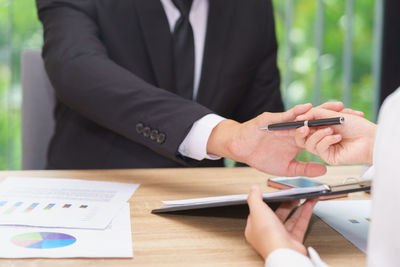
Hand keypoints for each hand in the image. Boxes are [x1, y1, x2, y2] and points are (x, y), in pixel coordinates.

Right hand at [207, 102, 347, 176]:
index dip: (335, 131)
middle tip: (352, 113)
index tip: (352, 130)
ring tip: (336, 107)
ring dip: (320, 111)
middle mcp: (293, 129)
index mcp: (298, 139)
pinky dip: (296, 112)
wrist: (241, 149)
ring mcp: (284, 123)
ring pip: (304, 116)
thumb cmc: (260, 156)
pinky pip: (286, 115)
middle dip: (334, 117)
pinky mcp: (272, 120)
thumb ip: (305, 167)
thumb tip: (324, 170)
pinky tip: (307, 108)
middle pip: (317, 121)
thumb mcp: (287, 167)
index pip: (319, 133)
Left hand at [245, 186, 316, 259]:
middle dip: (286, 203)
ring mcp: (281, 237)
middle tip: (292, 194)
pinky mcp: (294, 241)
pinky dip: (305, 213)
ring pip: (290, 219)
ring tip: (303, 197)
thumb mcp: (257, 210)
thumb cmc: (268, 236)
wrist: (284, 253)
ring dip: (298, 207)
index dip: (266, 202)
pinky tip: (309, 205)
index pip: (259, 212)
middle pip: (277, 214)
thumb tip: (253, 189)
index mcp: (255, 228)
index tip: (273, 194)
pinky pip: (300, 224)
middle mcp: (268, 234)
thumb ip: (254, 198)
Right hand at [294, 108, 376, 164]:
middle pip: (302, 136)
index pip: (304, 125)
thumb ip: (315, 114)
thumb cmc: (356, 126)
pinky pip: (319, 149)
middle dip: (303, 130)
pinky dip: (327, 141)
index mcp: (321, 126)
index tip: (300, 118)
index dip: (301, 122)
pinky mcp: (328, 156)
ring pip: (308, 143)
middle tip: (306, 126)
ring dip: (318, 135)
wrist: (370, 138)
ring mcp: (324, 147)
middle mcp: (321, 137)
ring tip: (331, 131)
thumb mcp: (333, 114)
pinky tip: (337, 138)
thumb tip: (300, 117)